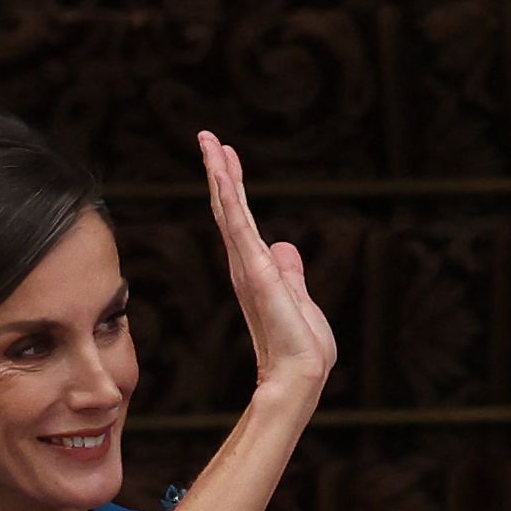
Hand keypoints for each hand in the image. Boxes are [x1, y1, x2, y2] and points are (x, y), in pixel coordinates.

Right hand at [198, 130, 334, 408]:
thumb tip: (285, 246)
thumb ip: (291, 272)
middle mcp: (246, 264)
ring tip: (210, 143)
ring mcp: (248, 266)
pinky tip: (221, 175)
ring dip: (220, 176)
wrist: (302, 372)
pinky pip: (238, 226)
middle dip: (219, 172)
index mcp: (256, 270)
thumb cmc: (303, 345)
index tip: (225, 157)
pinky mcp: (255, 270)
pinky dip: (228, 199)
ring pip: (230, 212)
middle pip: (229, 210)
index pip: (240, 222)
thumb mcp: (301, 299)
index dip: (232, 189)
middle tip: (207, 138)